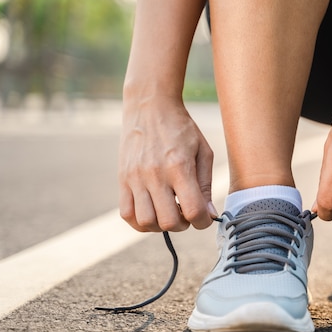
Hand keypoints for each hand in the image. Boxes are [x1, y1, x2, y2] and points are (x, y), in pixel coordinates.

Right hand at [119, 97, 215, 231]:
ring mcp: (136, 178)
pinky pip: (126, 214)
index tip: (204, 216)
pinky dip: (140, 221)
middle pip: (168, 222)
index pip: (193, 211)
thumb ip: (206, 185)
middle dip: (182, 224)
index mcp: (179, 167)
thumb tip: (209, 214)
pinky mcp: (122, 179)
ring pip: (145, 222)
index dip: (203, 221)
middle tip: (185, 212)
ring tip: (168, 211)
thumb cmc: (181, 128)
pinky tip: (152, 210)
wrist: (150, 106)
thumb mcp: (203, 152)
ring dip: (160, 225)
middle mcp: (155, 175)